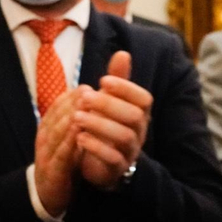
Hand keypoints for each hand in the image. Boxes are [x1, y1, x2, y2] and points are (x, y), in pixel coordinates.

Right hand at [33, 86, 84, 215]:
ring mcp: (46, 154)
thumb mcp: (66, 139)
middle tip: (89, 93)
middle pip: (57, 116)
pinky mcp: (53, 170)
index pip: (56, 107)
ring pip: (57, 132)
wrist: (48, 194)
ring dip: (70, 118)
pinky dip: (69, 143)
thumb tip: (87, 96)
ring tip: (85, 108)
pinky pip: (61, 154)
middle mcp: (44, 138)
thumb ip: (74, 119)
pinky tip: (79, 134)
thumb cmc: (61, 162)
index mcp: (47, 128)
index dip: (71, 96)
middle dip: (73, 103)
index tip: (87, 87)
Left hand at [77, 52, 150, 188]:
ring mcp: (131, 151)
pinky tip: (78, 137)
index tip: (102, 80)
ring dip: (99, 124)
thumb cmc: (106, 125)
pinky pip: (113, 159)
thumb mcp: (111, 101)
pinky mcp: (119, 168)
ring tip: (77, 117)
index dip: (125, 87)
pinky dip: (96, 147)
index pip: (144, 98)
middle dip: (109, 105)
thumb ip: (117, 80)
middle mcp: (140, 132)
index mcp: (140, 113)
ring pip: (124, 137)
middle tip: (85, 98)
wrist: (101, 163)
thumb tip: (123, 53)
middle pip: (135, 116)